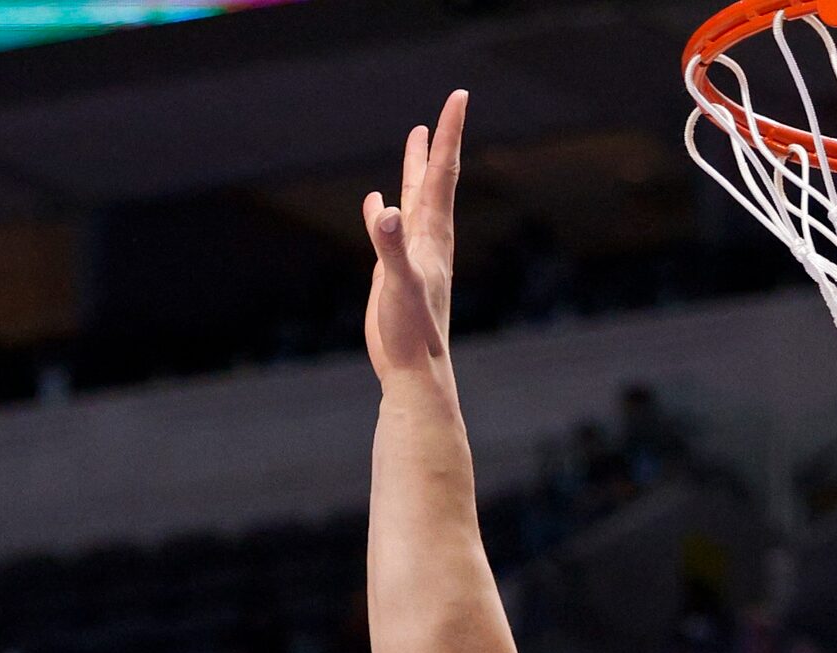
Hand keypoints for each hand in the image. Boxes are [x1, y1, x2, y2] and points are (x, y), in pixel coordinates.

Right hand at [362, 89, 465, 383]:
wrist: (416, 374)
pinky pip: (393, 231)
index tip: (459, 95)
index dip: (448, 133)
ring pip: (415, 200)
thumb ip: (390, 248)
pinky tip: (377, 204)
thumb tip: (384, 210)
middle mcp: (428, 240)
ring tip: (415, 140)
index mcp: (432, 235)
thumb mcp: (399, 286)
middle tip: (446, 108)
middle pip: (434, 179)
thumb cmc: (412, 334)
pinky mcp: (397, 274)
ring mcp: (413, 256)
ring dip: (415, 169)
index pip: (442, 172)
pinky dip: (386, 211)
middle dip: (438, 142)